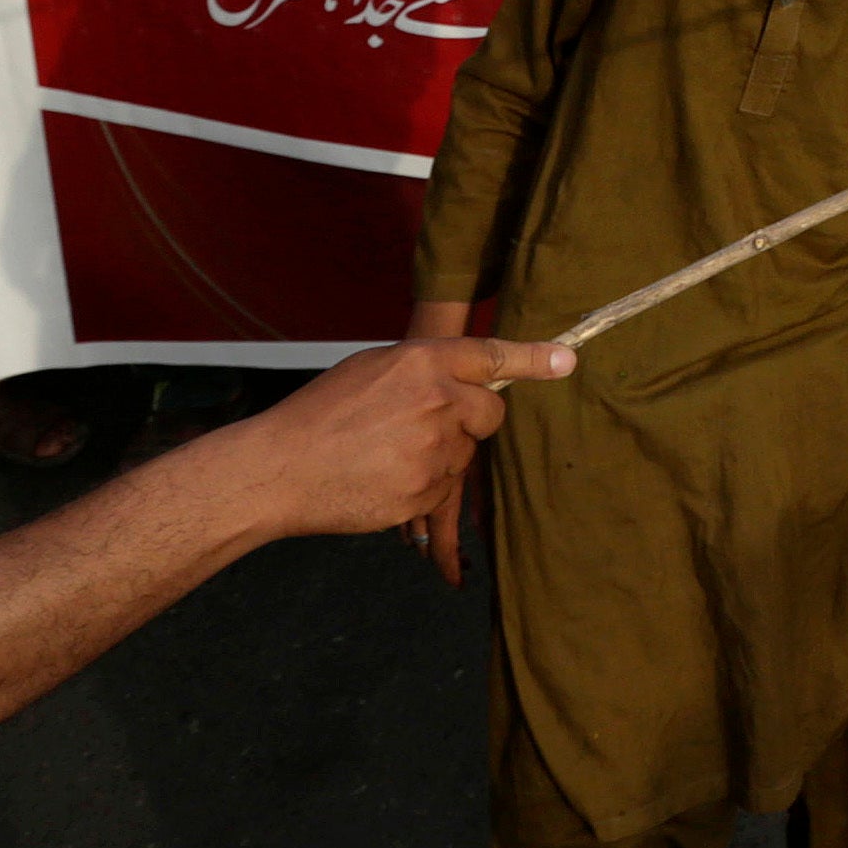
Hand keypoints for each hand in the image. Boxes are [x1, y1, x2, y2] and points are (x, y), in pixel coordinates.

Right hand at [226, 334, 569, 547]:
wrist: (279, 469)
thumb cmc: (319, 414)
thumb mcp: (371, 369)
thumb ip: (420, 370)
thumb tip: (454, 379)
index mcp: (421, 362)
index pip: (491, 355)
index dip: (534, 359)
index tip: (568, 361)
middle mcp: (436, 401)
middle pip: (489, 412)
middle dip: (472, 420)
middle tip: (428, 425)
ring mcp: (433, 450)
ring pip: (465, 454)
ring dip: (440, 455)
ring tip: (386, 454)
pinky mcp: (425, 492)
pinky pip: (445, 489)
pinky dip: (422, 487)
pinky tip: (382, 479)